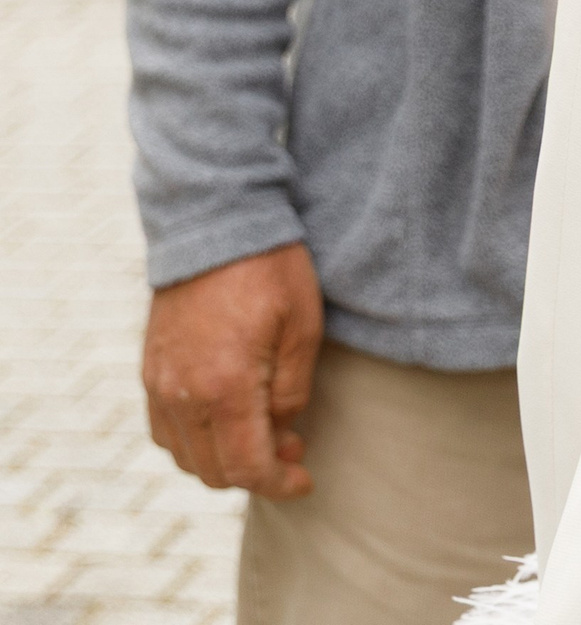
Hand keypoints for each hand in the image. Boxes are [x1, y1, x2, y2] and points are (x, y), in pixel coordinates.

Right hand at [142, 243, 323, 498]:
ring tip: (265, 432)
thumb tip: (282, 432)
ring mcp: (159, 385)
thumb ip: (292, 391)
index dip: (278, 484)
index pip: (245, 467)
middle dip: (256, 473)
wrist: (216, 221)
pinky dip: (194, 441)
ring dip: (223, 460)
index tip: (305, 481)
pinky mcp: (150, 370)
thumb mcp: (303, 325)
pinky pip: (164, 430)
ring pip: (185, 456)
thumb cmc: (270, 268)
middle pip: (212, 471)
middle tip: (293, 448)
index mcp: (225, 387)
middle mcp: (182, 395)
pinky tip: (227, 419)